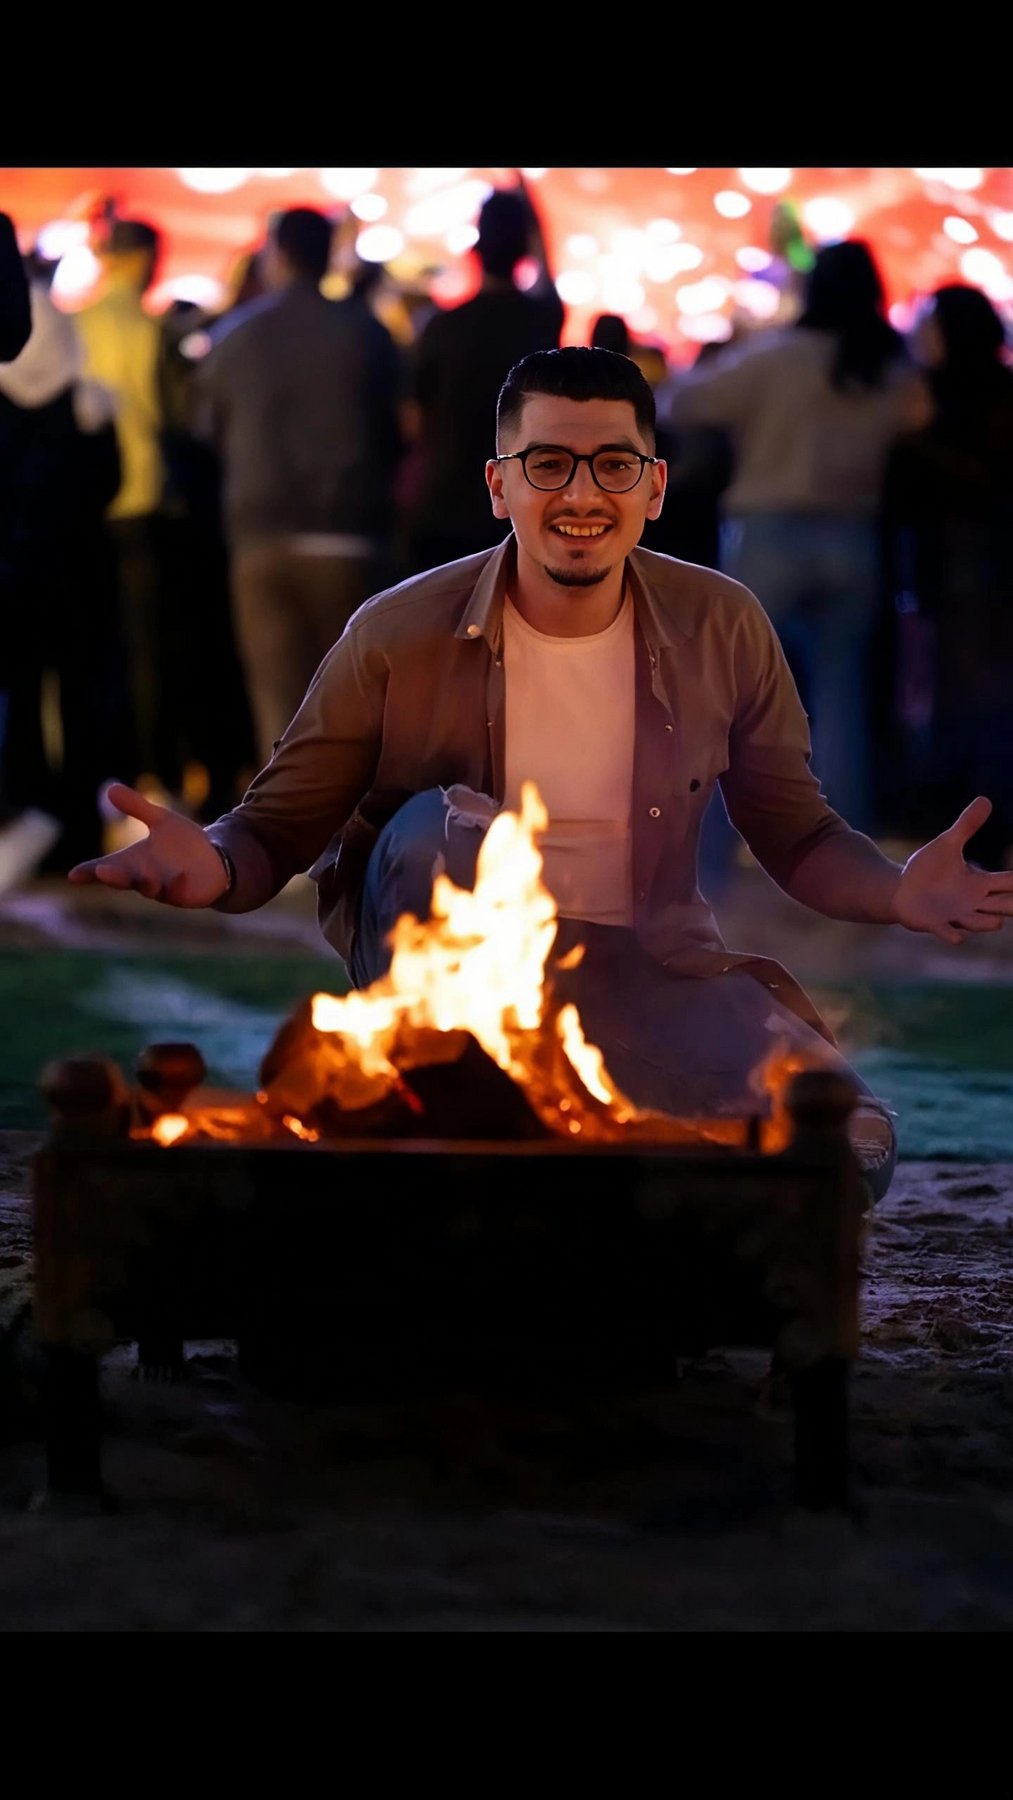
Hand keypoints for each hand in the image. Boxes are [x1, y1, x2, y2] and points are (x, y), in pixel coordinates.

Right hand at [67, 782, 229, 907]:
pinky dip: (177, 885)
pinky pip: (178, 893)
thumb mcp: (161, 820)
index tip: (74, 875)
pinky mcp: (184, 895)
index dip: (89, 872)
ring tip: (144, 875)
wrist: (214, 862)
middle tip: (101, 872)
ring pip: (150, 889)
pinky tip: (180, 876)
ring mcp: (163, 889)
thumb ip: (137, 808)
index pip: (105, 869)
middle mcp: (143, 878)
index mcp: (133, 862)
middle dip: (113, 877)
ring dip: (145, 883)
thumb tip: (109, 788)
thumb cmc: (182, 844)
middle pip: (123, 880)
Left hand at [893, 796, 1012, 943]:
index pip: (1010, 882)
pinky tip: (958, 936)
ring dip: (988, 922)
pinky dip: (954, 935)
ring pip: (982, 923)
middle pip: (1005, 906)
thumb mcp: (948, 844)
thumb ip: (967, 825)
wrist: (900, 890)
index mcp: (980, 883)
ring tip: (998, 921)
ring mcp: (956, 915)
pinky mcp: (935, 924)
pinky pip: (950, 934)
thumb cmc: (928, 869)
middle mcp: (973, 902)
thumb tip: (985, 799)